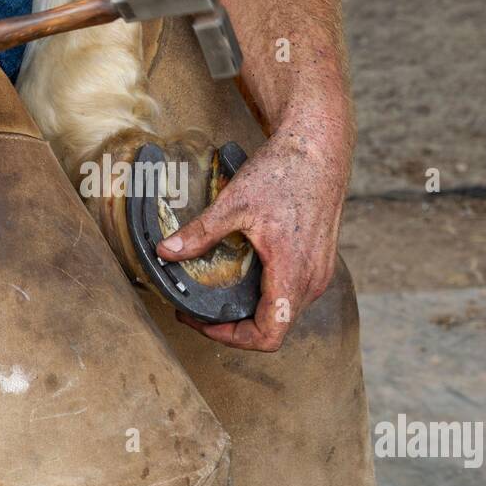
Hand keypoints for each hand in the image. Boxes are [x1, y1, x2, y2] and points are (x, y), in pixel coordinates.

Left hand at [156, 111, 352, 350]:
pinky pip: (293, 293)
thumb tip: (166, 252)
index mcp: (292, 272)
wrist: (318, 147)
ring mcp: (319, 272)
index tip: (205, 322)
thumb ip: (200, 233)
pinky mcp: (319, 261)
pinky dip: (265, 295)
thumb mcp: (235, 203)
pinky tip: (244, 276)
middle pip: (273, 328)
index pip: (268, 335)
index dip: (233, 337)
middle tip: (200, 310)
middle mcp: (311, 280)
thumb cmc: (285, 172)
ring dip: (251, 312)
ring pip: (284, 312)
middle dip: (234, 326)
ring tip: (218, 295)